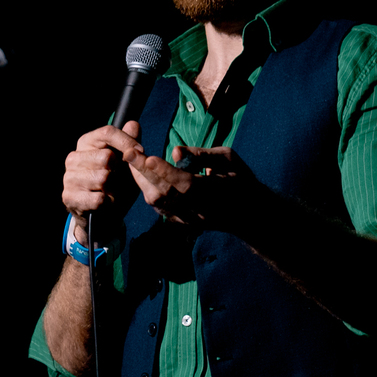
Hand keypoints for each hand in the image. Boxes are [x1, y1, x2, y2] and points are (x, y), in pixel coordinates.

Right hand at [61, 120, 144, 221]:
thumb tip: (133, 124)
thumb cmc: (116, 184)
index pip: (107, 132)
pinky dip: (107, 203)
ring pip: (102, 178)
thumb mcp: (127, 164)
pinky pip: (98, 198)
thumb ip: (130, 145)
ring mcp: (68, 177)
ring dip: (114, 189)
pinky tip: (105, 203)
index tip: (141, 151)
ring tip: (111, 192)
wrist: (103, 215)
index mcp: (86, 143)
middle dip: (119, 171)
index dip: (126, 141)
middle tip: (118, 179)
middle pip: (106, 157)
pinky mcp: (68, 196)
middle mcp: (74, 157)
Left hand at [129, 145, 257, 226]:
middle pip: (166, 193)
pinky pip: (160, 208)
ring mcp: (191, 220)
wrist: (248, 214)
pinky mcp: (183, 224)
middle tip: (128, 151)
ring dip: (142, 181)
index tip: (147, 156)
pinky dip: (148, 191)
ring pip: (158, 203)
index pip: (185, 183)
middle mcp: (201, 209)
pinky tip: (141, 175)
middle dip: (144, 172)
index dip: (164, 171)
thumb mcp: (229, 159)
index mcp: (216, 192)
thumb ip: (202, 154)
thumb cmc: (241, 180)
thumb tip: (175, 152)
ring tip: (131, 159)